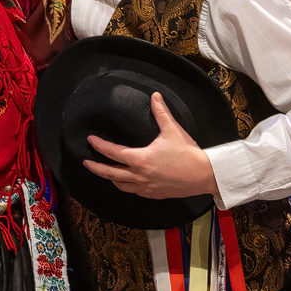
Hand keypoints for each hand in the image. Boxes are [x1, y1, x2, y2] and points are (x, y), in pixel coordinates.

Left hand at [84, 93, 218, 199]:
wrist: (204, 175)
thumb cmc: (188, 153)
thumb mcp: (173, 130)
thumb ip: (161, 113)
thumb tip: (155, 96)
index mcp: (140, 159)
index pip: (112, 152)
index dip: (99, 146)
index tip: (90, 141)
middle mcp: (139, 175)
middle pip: (110, 173)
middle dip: (96, 168)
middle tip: (86, 162)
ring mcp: (146, 187)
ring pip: (121, 185)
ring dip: (111, 178)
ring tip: (106, 173)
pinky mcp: (154, 194)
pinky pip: (134, 192)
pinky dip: (127, 186)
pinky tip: (128, 182)